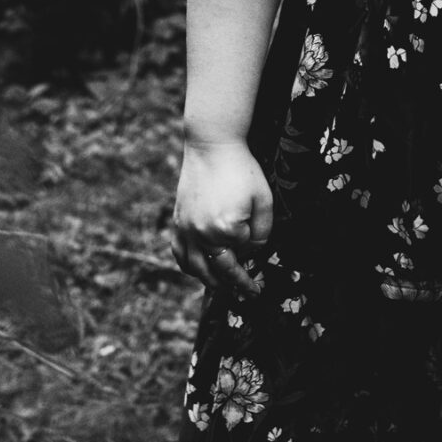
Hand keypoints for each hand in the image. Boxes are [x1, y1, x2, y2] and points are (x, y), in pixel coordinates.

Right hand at [171, 133, 273, 292]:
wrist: (212, 146)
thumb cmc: (242, 170)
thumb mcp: (264, 200)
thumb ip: (262, 232)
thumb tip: (250, 252)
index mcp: (225, 229)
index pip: (243, 255)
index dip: (254, 257)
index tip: (259, 284)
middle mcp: (202, 234)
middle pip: (219, 270)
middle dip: (236, 284)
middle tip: (247, 295)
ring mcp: (186, 229)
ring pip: (196, 268)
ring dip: (211, 282)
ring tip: (224, 288)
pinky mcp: (177, 222)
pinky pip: (179, 254)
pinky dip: (189, 266)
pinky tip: (199, 270)